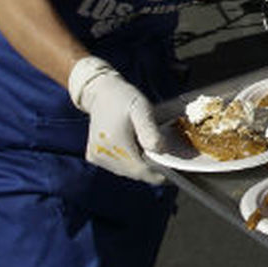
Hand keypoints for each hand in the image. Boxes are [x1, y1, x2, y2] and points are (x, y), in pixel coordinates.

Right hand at [68, 56, 165, 184]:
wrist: (102, 93)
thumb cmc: (124, 99)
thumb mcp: (141, 109)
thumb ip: (149, 130)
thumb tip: (158, 150)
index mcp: (114, 144)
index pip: (142, 171)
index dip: (160, 174)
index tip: (173, 172)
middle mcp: (102, 154)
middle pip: (135, 172)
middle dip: (151, 169)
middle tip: (165, 159)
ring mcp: (97, 157)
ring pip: (127, 171)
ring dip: (140, 165)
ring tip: (149, 151)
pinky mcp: (94, 156)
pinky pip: (118, 166)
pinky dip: (129, 162)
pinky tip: (135, 149)